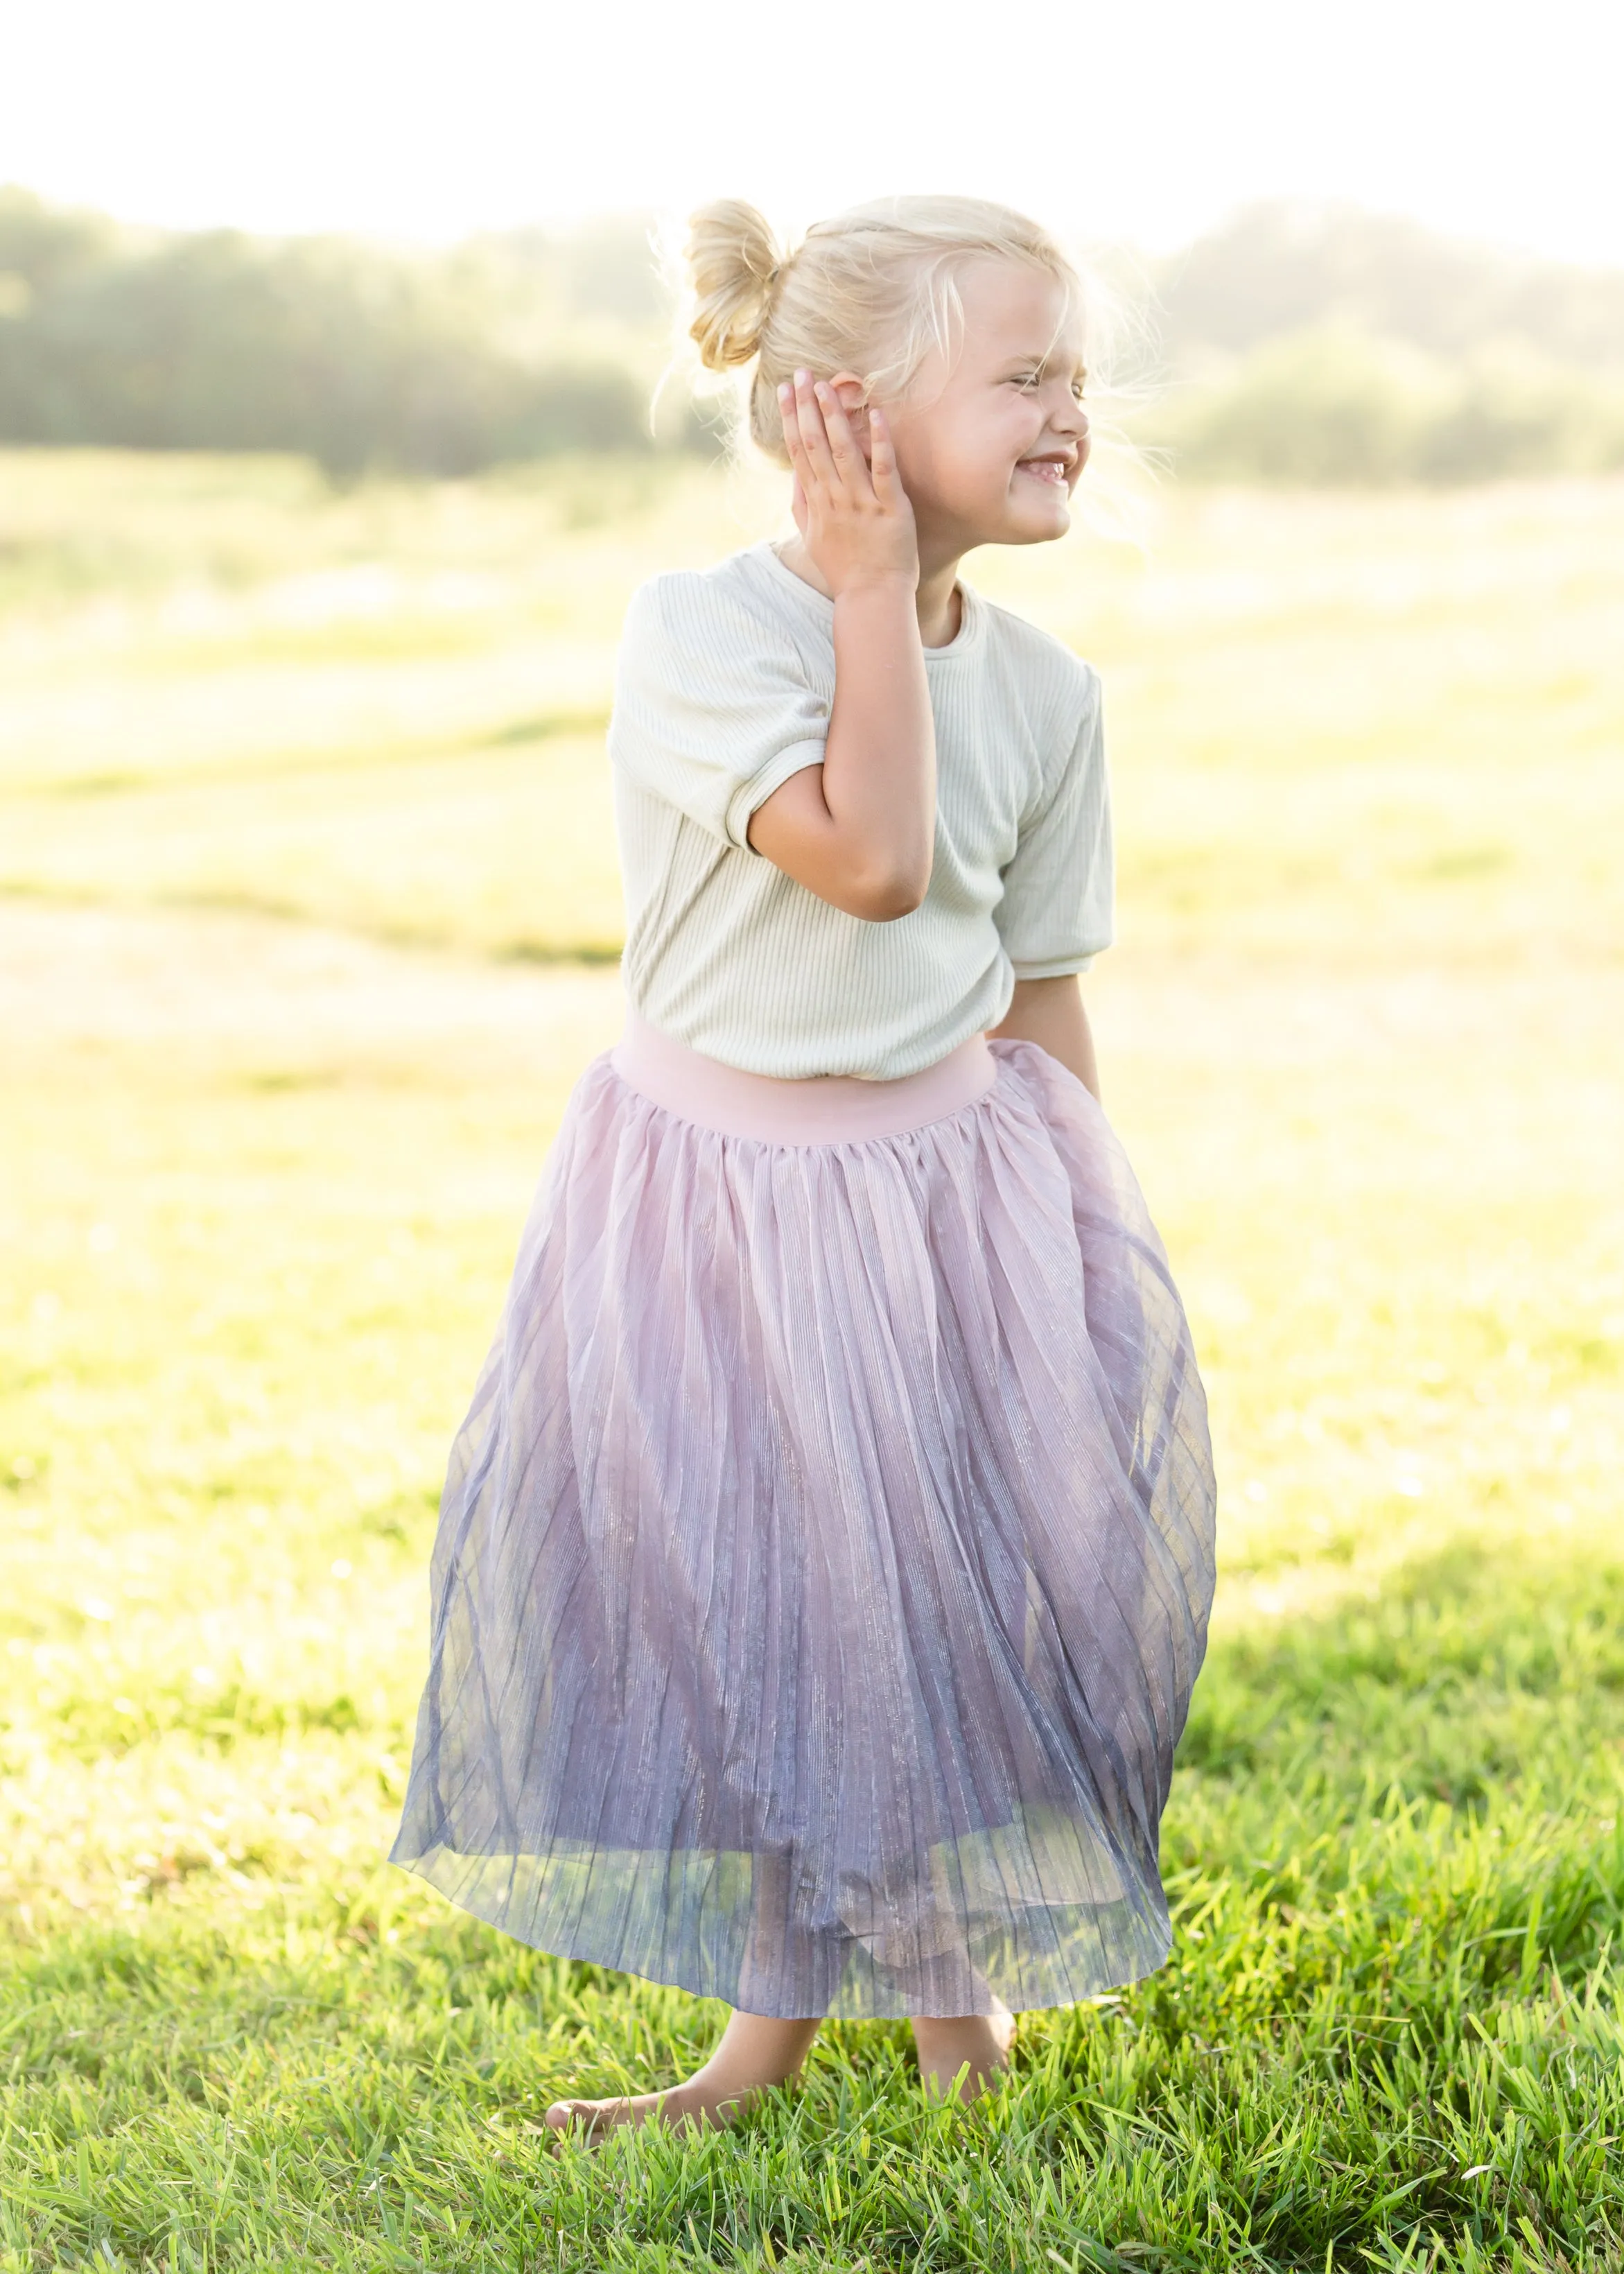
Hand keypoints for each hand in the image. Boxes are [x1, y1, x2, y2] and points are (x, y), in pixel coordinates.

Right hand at [778, 371, 917, 599]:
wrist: (872, 598)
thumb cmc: (845, 569)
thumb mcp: (813, 537)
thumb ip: (802, 503)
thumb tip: (796, 471)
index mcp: (816, 502)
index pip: (798, 451)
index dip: (791, 418)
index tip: (785, 390)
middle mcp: (835, 498)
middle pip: (815, 445)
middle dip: (806, 407)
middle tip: (801, 374)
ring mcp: (861, 502)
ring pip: (844, 452)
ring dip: (834, 417)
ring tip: (828, 386)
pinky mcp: (890, 509)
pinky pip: (884, 469)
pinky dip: (880, 441)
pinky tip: (876, 414)